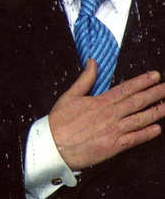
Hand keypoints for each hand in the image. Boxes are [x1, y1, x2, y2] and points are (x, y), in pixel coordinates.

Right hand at [49, 59, 164, 169]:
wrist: (54, 145)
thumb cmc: (60, 121)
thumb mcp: (70, 95)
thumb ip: (85, 79)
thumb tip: (93, 62)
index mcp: (100, 102)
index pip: (126, 89)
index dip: (142, 82)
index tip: (155, 76)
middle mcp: (110, 115)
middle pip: (137, 102)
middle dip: (154, 93)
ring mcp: (114, 131)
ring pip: (140, 119)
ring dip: (156, 112)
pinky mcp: (114, 146)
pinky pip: (135, 139)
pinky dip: (147, 134)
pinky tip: (157, 129)